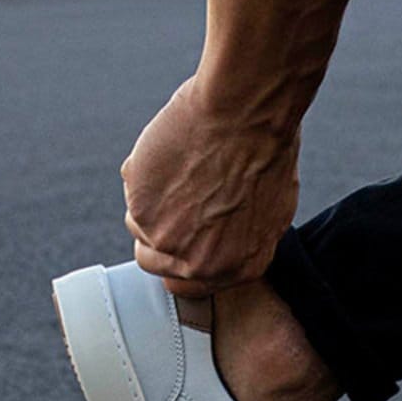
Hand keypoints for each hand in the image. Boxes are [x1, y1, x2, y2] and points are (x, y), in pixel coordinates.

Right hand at [120, 72, 299, 297]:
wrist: (246, 115)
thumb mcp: (271, 212)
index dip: (178, 256)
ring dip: (150, 200)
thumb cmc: (267, 151)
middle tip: (172, 195)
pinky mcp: (141, 212)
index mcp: (238, 270)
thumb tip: (217, 245)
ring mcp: (168, 243)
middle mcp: (201, 267)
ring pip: (137, 226)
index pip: (186, 285)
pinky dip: (143, 173)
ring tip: (180, 168)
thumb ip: (241, 242)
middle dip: (158, 232)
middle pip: (154, 262)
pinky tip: (171, 152)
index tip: (177, 232)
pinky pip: (130, 194)